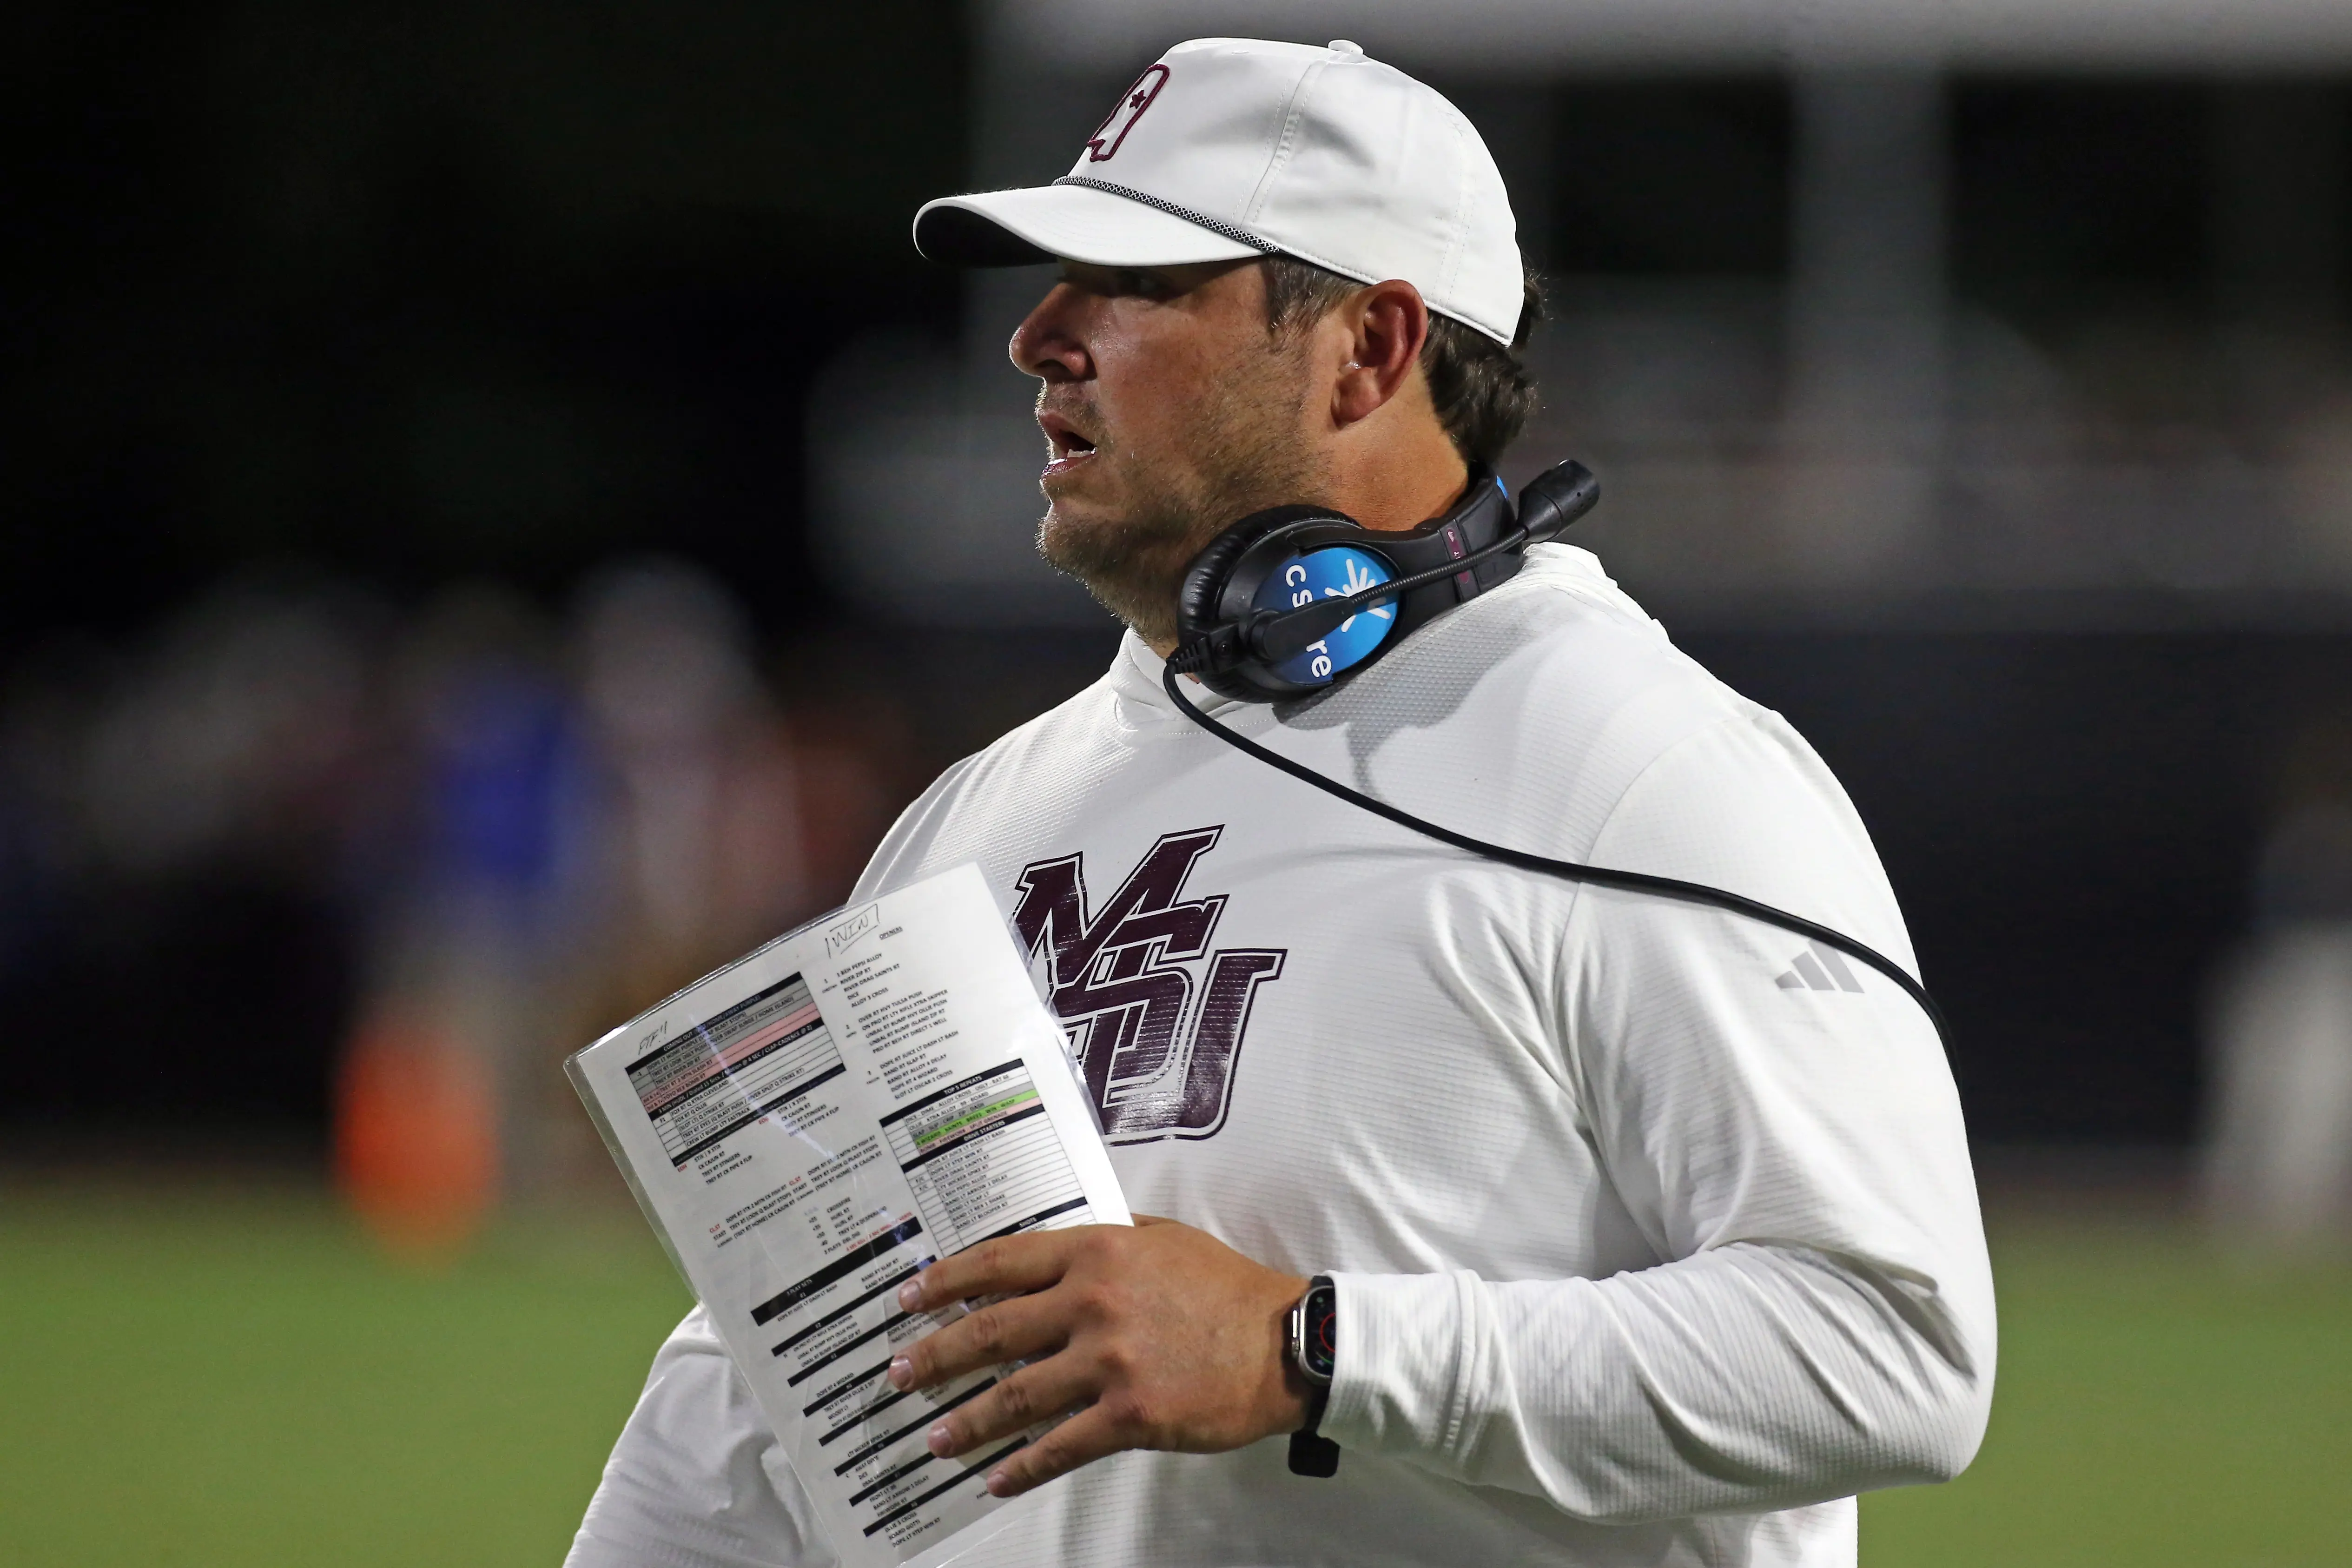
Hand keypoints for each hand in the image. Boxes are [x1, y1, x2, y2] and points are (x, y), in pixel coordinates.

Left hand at [886, 1215, 1310, 1496]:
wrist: (1286, 1340)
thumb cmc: (1224, 1287)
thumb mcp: (1160, 1239)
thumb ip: (1105, 1239)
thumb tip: (1050, 1250)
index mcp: (1096, 1252)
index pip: (1000, 1261)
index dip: (946, 1280)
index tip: (908, 1298)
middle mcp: (1092, 1302)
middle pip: (990, 1330)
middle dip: (934, 1355)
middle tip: (898, 1373)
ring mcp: (1109, 1361)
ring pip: (1013, 1397)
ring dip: (965, 1421)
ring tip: (935, 1437)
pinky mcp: (1130, 1415)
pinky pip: (1059, 1447)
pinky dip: (1021, 1467)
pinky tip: (995, 1478)